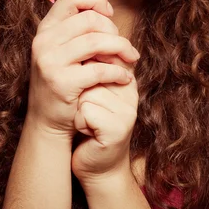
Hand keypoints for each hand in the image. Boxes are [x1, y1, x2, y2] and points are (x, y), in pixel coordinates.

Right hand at [27, 0, 139, 140]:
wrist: (47, 120)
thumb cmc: (65, 80)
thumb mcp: (65, 49)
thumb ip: (80, 30)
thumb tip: (108, 10)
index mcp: (46, 28)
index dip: (96, 0)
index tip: (110, 14)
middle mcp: (44, 40)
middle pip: (90, 19)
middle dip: (114, 30)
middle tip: (123, 46)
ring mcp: (50, 61)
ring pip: (97, 41)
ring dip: (121, 49)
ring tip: (130, 59)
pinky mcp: (61, 82)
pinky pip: (100, 69)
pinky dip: (119, 72)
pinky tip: (124, 78)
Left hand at [71, 56, 138, 186]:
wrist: (97, 166)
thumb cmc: (89, 124)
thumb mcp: (92, 91)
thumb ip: (91, 67)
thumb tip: (77, 41)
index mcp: (126, 78)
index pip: (102, 56)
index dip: (85, 71)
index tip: (83, 89)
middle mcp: (131, 91)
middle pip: (92, 72)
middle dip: (79, 90)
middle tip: (84, 108)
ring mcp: (127, 110)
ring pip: (87, 92)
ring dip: (77, 107)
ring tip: (86, 120)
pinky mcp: (118, 128)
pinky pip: (86, 112)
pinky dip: (78, 122)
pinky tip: (85, 132)